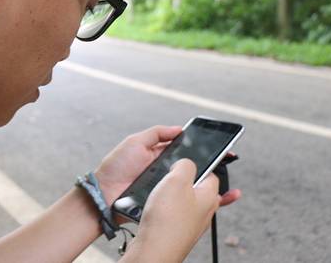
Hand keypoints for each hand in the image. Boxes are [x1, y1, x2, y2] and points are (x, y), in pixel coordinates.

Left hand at [94, 126, 240, 216]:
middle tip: (226, 161)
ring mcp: (165, 187)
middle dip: (210, 165)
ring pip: (191, 185)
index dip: (202, 148)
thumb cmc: (115, 167)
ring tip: (223, 180)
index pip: (185, 150)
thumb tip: (180, 129)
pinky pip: (184, 201)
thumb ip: (156, 133)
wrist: (104, 196)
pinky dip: (197, 199)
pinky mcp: (164, 202)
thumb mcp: (134, 142)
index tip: (220, 146)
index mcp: (158, 155)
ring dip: (208, 184)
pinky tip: (212, 197)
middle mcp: (164, 171)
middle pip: (192, 167)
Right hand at [123, 159, 221, 262]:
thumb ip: (185, 165)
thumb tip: (185, 163)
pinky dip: (163, 210)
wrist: (153, 250)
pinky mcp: (178, 231)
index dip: (196, 165)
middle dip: (182, 182)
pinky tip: (155, 210)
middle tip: (169, 181)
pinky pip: (172, 214)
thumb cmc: (167, 220)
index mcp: (210, 196)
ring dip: (170, 197)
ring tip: (159, 197)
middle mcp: (204, 211)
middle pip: (196, 188)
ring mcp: (191, 223)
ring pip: (183, 201)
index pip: (211, 173)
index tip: (184, 164)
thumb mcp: (176, 179)